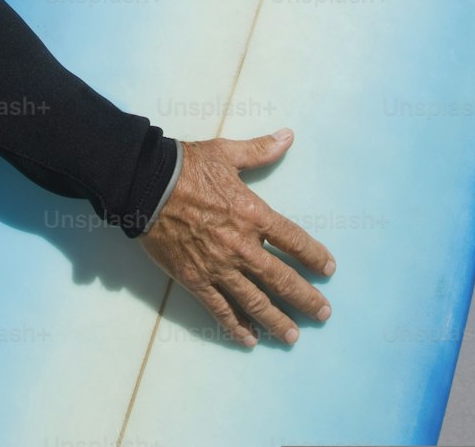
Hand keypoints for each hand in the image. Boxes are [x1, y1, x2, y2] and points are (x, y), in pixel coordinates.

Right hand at [138, 128, 333, 347]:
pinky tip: (249, 339)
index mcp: (252, 213)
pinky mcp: (195, 280)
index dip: (314, 256)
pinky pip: (219, 309)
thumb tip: (288, 136)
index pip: (293, 240)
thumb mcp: (226, 153)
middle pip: (281, 278)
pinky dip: (236, 326)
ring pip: (254, 302)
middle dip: (305, 298)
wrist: (146, 185)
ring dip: (277, 321)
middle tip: (324, 313)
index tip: (328, 269)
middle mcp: (241, 246)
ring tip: (293, 337)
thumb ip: (260, 150)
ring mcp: (218, 267)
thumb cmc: (188, 166)